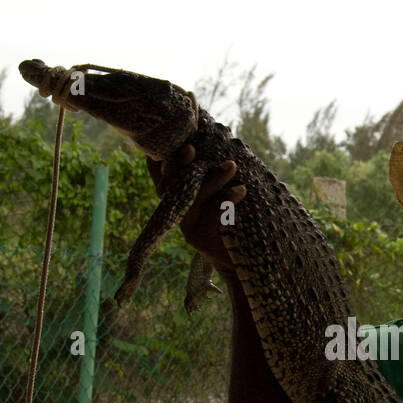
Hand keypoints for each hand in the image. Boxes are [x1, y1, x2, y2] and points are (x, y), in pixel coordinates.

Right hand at [145, 144, 245, 278]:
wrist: (244, 263)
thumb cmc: (234, 224)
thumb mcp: (223, 197)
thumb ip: (217, 177)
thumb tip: (225, 149)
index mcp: (180, 198)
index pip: (162, 175)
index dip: (158, 159)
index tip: (164, 140)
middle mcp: (177, 211)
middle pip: (171, 184)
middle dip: (178, 165)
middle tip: (190, 148)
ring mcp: (186, 225)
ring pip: (193, 197)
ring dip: (212, 179)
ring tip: (231, 166)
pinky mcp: (199, 238)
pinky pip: (210, 215)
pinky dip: (225, 200)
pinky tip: (240, 191)